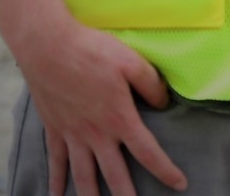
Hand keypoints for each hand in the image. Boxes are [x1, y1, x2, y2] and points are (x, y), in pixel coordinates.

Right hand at [13, 15, 185, 195]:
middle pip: (115, 175)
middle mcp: (96, 134)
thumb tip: (165, 103)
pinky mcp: (54, 129)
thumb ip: (151, 85)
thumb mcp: (132, 62)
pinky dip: (55, 181)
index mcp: (119, 119)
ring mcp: (72, 135)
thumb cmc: (93, 51)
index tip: (179, 184)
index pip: (148, 152)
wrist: (49, 47)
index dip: (165, 171)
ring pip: (83, 176)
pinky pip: (55, 162)